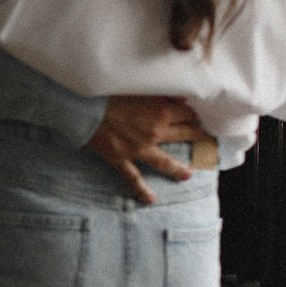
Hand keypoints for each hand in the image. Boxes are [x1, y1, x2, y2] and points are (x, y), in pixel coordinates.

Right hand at [86, 96, 212, 204]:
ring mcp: (138, 149)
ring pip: (164, 162)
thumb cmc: (108, 93)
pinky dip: (142, 190)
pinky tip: (151, 199)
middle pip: (183, 135)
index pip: (187, 114)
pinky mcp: (121, 159)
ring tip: (188, 174)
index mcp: (161, 112)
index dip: (193, 114)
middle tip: (202, 139)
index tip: (197, 116)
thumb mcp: (139, 87)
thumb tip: (183, 97)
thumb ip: (162, 92)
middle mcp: (155, 133)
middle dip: (195, 136)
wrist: (83, 107)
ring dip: (178, 169)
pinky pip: (134, 178)